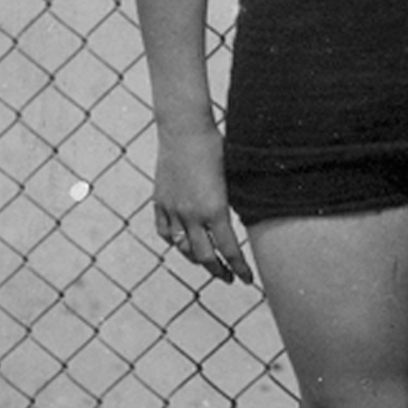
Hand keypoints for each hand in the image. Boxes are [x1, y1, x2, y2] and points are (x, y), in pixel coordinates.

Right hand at [153, 123, 252, 285]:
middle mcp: (192, 215)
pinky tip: (182, 243)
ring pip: (182, 247)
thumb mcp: (233, 179)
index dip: (240, 269)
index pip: (230, 250)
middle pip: (205, 257)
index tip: (247, 280)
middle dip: (219, 271)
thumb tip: (243, 229)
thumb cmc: (216, 148)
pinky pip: (164, 231)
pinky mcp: (160, 201)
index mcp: (215, 210)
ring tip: (208, 262)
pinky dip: (173, 242)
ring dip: (197, 259)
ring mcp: (173, 209)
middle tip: (229, 278)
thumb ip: (234, 207)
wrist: (185, 128)